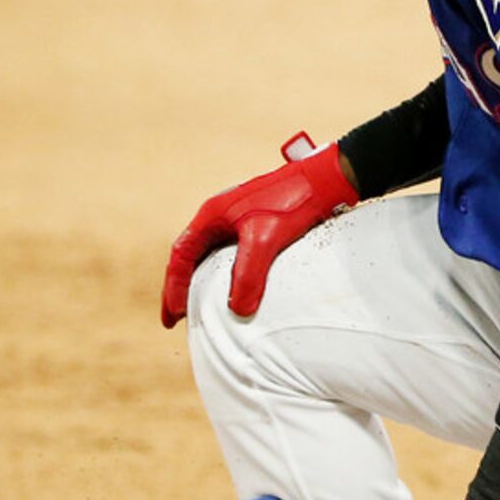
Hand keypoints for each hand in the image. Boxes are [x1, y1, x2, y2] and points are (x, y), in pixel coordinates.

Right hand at [160, 134, 356, 327]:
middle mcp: (220, 216)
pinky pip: (231, 254)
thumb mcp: (266, 238)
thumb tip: (236, 309)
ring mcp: (238, 219)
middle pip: (190, 256)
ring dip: (200, 281)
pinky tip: (233, 289)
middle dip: (180, 287)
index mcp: (212, 214)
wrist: (325, 181)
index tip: (174, 314)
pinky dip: (224, 275)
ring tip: (198, 308)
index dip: (174, 285)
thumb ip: (248, 274)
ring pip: (210, 255)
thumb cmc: (293, 200)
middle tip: (175, 317)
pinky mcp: (257, 225)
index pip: (181, 254)